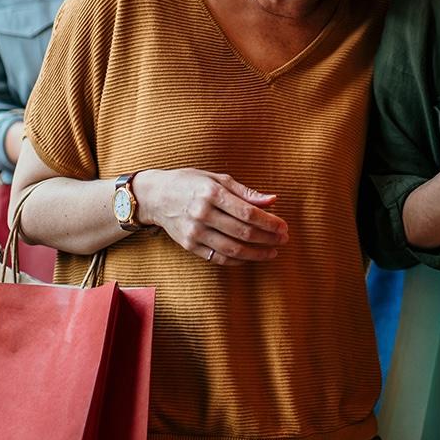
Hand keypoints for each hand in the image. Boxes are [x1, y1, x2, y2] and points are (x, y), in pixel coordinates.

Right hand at [133, 169, 287, 265]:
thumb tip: (272, 200)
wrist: (156, 196)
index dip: (270, 222)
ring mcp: (195, 232)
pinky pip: (218, 258)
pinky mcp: (189, 245)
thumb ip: (246, 192)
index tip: (284, 226)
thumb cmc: (190, 183)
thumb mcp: (217, 179)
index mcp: (212, 193)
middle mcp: (203, 213)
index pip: (248, 213)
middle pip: (243, 232)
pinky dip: (238, 260)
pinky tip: (250, 257)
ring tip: (272, 252)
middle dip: (268, 238)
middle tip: (283, 239)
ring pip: (233, 249)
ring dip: (257, 254)